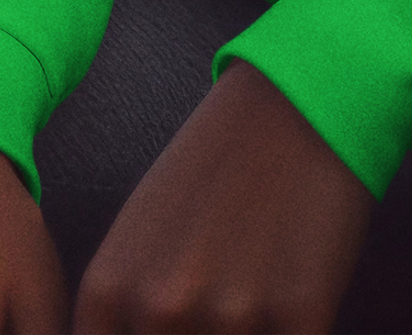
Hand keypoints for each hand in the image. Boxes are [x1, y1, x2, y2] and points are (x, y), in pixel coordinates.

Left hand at [76, 61, 374, 333]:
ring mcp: (232, 315)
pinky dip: (291, 334)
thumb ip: (124, 313)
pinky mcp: (301, 314)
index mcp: (110, 290)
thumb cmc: (217, 166)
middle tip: (217, 302)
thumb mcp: (141, 236)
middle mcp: (161, 308)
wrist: (299, 100)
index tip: (172, 328)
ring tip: (252, 290)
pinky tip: (289, 304)